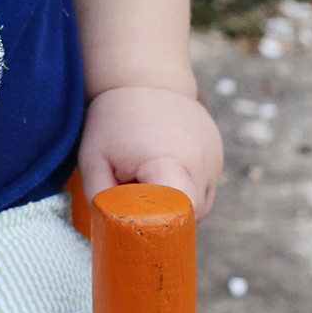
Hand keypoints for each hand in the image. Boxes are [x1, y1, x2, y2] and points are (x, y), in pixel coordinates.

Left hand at [76, 82, 222, 219]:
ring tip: (151, 179)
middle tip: (140, 202)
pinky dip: (186, 187)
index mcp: (169, 161)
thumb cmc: (114, 120)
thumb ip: (102, 200)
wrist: (143, 76)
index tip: (145, 227)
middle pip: (192, 215)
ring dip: (178, 204)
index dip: (164, 227)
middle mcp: (201, 161)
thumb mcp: (94, 160)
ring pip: (201, 204)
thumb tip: (111, 236)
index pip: (180, 211)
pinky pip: (204, 186)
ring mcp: (214, 157)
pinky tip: (164, 167)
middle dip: (167, 219)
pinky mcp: (217, 153)